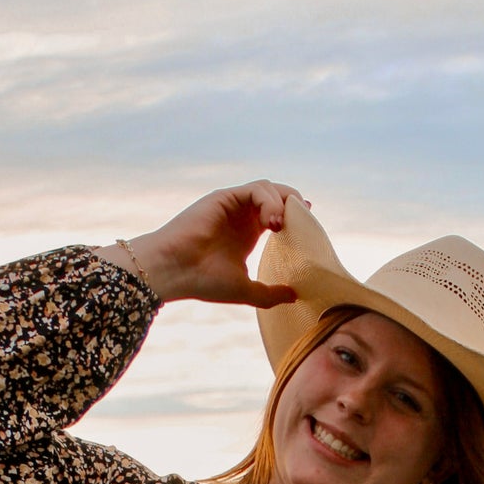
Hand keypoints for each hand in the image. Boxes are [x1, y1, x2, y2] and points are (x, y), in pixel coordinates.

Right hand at [101, 182, 306, 307]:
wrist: (174, 271)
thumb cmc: (202, 282)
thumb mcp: (244, 290)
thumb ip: (269, 293)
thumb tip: (295, 295)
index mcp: (248, 233)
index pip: (278, 215)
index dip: (296, 218)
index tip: (309, 228)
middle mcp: (241, 215)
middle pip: (277, 196)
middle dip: (294, 204)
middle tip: (303, 220)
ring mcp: (232, 204)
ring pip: (268, 188)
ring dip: (281, 203)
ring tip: (279, 227)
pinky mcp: (224, 196)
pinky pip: (256, 188)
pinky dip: (268, 200)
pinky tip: (270, 221)